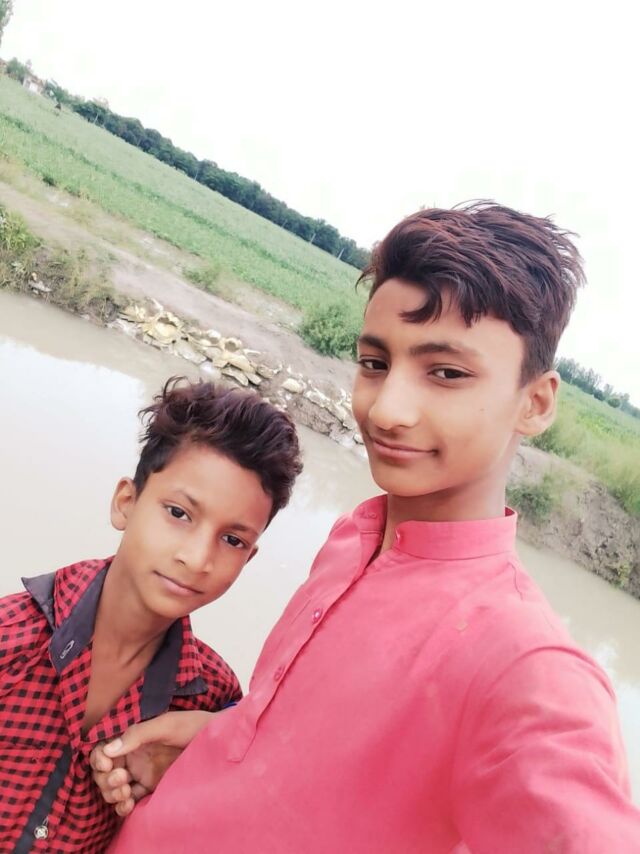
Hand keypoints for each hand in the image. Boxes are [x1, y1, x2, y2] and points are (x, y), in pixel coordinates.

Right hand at [89, 710, 213, 815]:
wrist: (217, 742)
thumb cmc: (192, 726)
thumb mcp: (165, 725)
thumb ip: (138, 735)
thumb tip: (109, 749)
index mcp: (133, 738)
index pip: (104, 749)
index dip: (99, 758)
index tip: (107, 764)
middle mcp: (134, 755)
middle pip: (105, 772)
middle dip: (105, 779)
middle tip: (122, 778)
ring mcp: (141, 773)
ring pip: (114, 788)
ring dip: (112, 793)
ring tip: (125, 793)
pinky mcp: (151, 788)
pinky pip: (130, 800)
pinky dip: (123, 806)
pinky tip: (128, 805)